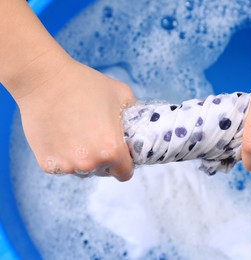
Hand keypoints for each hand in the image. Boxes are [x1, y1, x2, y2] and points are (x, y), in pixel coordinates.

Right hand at [14, 57, 135, 180]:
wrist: (45, 79)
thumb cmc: (86, 84)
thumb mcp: (123, 95)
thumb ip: (136, 116)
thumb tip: (142, 127)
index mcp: (111, 150)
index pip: (125, 173)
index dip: (125, 163)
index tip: (121, 153)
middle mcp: (89, 163)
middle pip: (103, 172)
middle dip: (104, 159)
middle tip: (96, 135)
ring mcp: (67, 165)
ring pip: (83, 171)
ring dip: (84, 158)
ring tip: (78, 132)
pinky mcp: (48, 164)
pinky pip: (63, 166)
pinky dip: (64, 155)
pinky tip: (62, 134)